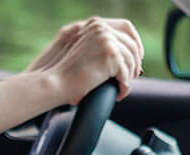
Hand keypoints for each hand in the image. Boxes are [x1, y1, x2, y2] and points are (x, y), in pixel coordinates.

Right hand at [27, 17, 143, 103]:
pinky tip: (120, 94)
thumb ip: (95, 45)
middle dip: (135, 61)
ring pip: (131, 60)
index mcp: (95, 24)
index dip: (135, 42)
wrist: (53, 83)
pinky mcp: (110, 56)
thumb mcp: (81, 51)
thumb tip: (114, 54)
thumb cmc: (61, 75)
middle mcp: (102, 29)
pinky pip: (125, 73)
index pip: (126, 27)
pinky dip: (125, 86)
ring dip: (130, 76)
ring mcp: (107, 41)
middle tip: (133, 75)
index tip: (136, 56)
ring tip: (123, 87)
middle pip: (132, 44)